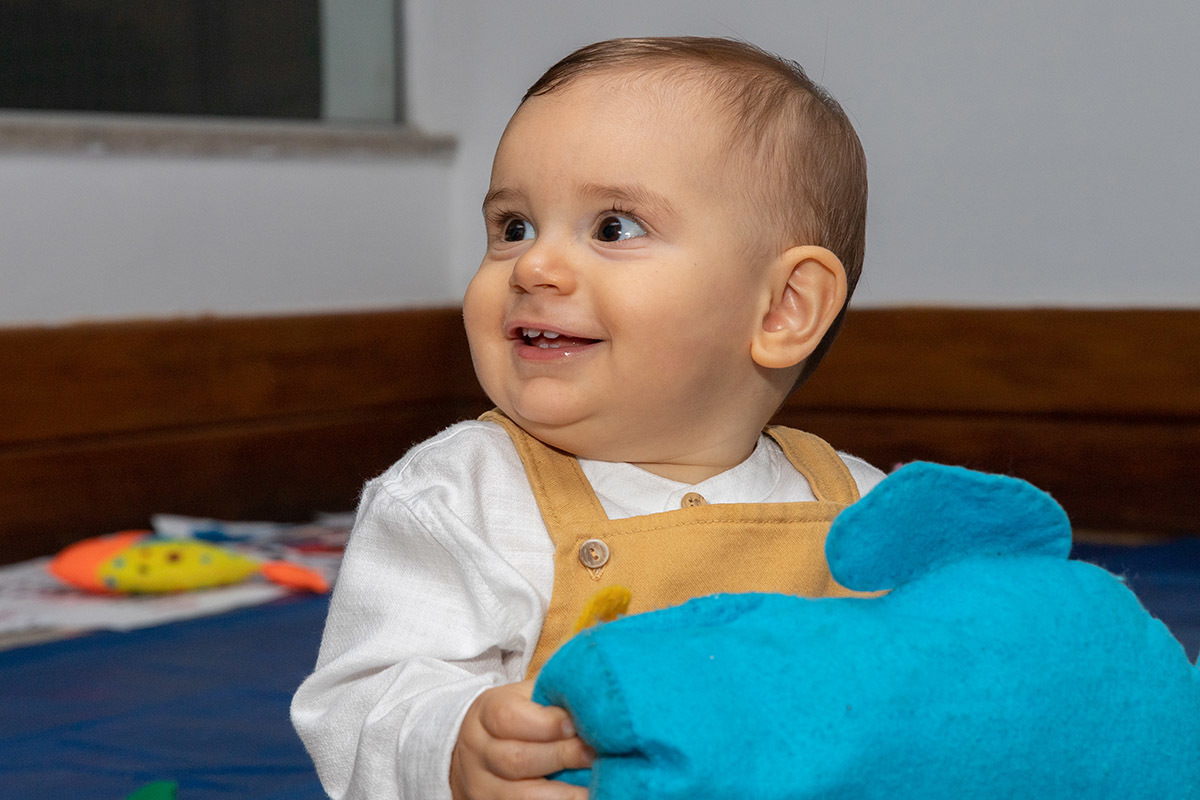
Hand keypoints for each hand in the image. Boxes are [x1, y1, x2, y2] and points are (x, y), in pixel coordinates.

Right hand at [450, 679, 592, 799]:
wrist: (481, 749)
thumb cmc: (519, 716)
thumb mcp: (528, 697)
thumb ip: (553, 698)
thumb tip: (590, 702)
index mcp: (486, 713)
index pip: (508, 718)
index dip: (545, 724)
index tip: (575, 726)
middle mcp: (478, 751)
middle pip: (517, 759)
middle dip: (561, 757)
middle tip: (594, 754)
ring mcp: (482, 785)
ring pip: (522, 795)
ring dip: (563, 793)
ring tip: (595, 786)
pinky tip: (582, 798)